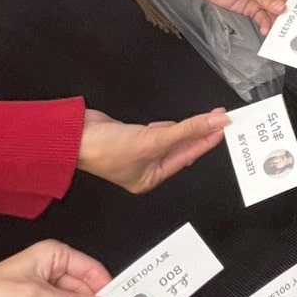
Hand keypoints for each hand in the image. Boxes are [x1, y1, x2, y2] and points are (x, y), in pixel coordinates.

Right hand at [78, 106, 229, 192]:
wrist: (73, 136)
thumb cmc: (107, 150)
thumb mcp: (153, 140)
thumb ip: (187, 130)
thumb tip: (215, 122)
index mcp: (151, 178)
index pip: (187, 157)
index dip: (206, 140)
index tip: (223, 126)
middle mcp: (145, 168)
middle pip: (180, 148)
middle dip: (199, 133)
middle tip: (220, 118)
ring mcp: (137, 152)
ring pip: (169, 139)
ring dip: (185, 129)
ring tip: (207, 118)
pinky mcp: (129, 136)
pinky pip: (155, 132)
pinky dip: (167, 126)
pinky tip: (178, 122)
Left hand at [172, 0, 296, 34]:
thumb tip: (281, 7)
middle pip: (287, 1)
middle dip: (291, 13)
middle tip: (295, 25)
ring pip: (275, 12)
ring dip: (278, 22)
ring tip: (281, 31)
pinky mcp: (249, 6)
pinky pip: (263, 18)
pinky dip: (266, 25)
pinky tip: (268, 30)